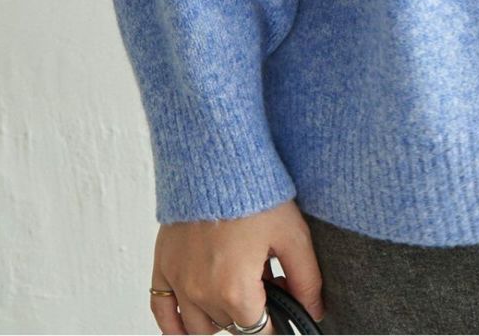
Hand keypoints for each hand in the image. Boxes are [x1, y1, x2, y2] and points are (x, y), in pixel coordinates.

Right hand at [150, 198, 323, 334]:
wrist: (218, 160)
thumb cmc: (255, 193)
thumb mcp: (292, 235)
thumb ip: (306, 279)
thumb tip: (315, 312)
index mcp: (234, 291)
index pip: (257, 332)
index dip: (276, 320)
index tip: (282, 300)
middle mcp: (201, 294)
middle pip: (230, 327)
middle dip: (251, 312)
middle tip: (265, 282)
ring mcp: (178, 282)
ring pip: (199, 327)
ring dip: (220, 317)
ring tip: (237, 288)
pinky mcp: (163, 266)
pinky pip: (163, 313)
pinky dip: (177, 325)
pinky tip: (194, 319)